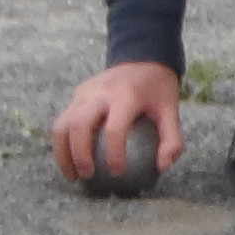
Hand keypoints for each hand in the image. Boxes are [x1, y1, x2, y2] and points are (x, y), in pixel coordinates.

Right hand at [52, 61, 183, 190]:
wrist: (143, 58)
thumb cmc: (158, 91)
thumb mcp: (172, 111)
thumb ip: (171, 141)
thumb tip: (162, 167)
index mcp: (126, 96)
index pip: (114, 128)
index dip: (114, 154)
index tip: (118, 173)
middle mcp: (100, 92)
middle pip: (79, 126)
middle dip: (79, 155)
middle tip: (88, 176)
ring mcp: (84, 92)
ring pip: (62, 125)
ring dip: (63, 153)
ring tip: (73, 175)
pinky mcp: (77, 94)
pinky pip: (63, 121)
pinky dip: (63, 144)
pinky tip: (71, 161)